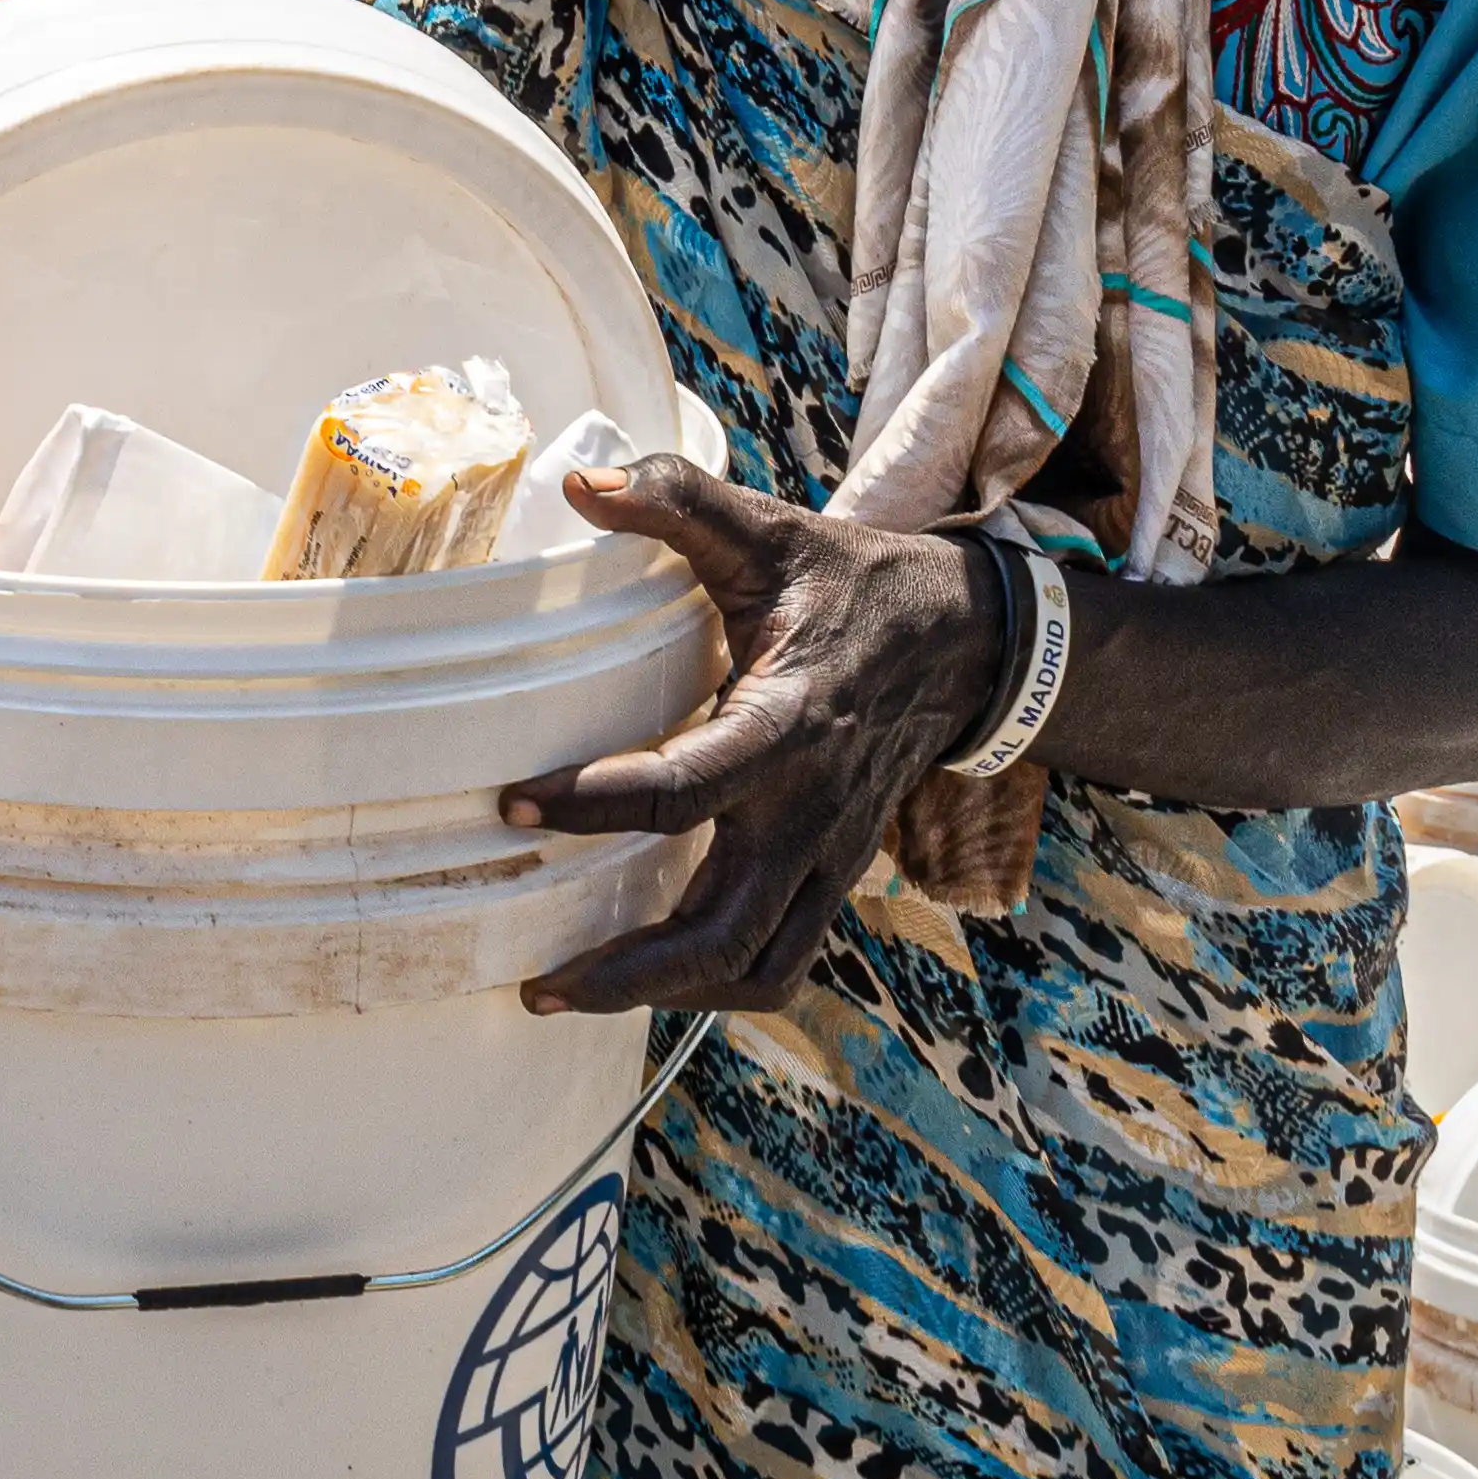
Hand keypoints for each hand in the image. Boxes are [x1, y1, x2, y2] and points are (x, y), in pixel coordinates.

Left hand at [502, 459, 1010, 1014]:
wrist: (964, 641)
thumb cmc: (848, 585)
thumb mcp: (768, 531)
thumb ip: (676, 498)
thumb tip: (582, 482)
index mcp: (787, 723)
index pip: (683, 789)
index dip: (593, 803)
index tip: (513, 803)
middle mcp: (809, 809)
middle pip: (723, 930)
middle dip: (629, 970)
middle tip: (537, 982)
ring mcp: (828, 856)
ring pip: (756, 967)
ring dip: (667, 996)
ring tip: (575, 992)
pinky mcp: (832, 877)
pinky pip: (781, 962)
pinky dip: (717, 987)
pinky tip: (650, 978)